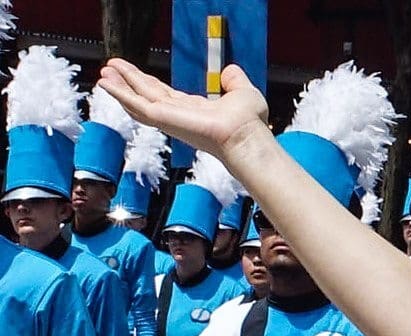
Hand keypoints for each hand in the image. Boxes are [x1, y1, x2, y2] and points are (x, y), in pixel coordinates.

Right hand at [96, 60, 269, 159]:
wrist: (246, 135)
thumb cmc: (249, 123)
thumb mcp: (243, 92)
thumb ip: (234, 80)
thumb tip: (230, 70)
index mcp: (194, 110)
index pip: (165, 95)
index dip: (147, 83)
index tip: (133, 73)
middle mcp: (179, 115)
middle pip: (146, 95)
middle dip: (128, 81)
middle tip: (110, 68)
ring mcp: (169, 118)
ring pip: (137, 99)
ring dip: (120, 86)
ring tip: (103, 73)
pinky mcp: (163, 118)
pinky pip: (135, 104)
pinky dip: (119, 93)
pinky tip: (105, 83)